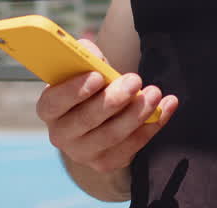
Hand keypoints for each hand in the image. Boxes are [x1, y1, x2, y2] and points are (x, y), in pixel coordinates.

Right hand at [36, 39, 178, 173]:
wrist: (98, 117)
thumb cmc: (89, 85)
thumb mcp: (83, 67)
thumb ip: (85, 56)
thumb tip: (92, 54)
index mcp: (49, 109)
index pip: (53, 103)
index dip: (73, 91)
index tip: (97, 76)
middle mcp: (61, 135)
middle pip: (86, 121)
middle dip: (113, 100)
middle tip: (135, 80)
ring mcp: (83, 153)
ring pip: (112, 135)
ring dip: (136, 113)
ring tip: (154, 93)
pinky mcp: (107, 162)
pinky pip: (132, 146)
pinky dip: (153, 125)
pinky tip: (167, 105)